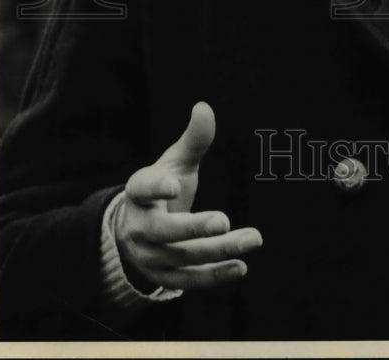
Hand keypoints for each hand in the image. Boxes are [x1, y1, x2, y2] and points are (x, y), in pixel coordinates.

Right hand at [115, 101, 261, 291]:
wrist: (135, 231)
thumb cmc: (162, 187)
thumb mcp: (175, 163)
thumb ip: (193, 140)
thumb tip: (204, 107)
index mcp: (138, 193)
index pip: (142, 188)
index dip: (157, 187)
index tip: (176, 184)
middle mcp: (139, 227)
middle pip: (164, 230)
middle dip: (194, 227)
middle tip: (224, 219)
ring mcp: (149, 256)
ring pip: (183, 257)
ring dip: (218, 251)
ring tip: (253, 238)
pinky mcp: (164, 277)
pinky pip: (189, 281)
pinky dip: (215, 276)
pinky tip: (241, 266)